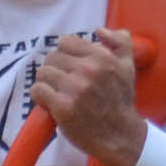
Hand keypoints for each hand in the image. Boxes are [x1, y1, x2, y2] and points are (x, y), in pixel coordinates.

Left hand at [34, 29, 149, 165]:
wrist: (120, 135)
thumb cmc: (121, 100)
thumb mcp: (128, 66)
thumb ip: (120, 41)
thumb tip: (99, 30)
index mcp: (102, 57)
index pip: (66, 42)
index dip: (65, 54)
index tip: (70, 66)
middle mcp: (88, 70)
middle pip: (52, 57)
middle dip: (55, 69)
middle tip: (62, 82)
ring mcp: (74, 89)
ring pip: (43, 73)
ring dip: (46, 82)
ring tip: (56, 91)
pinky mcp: (62, 107)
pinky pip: (38, 90)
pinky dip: (40, 96)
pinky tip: (50, 102)